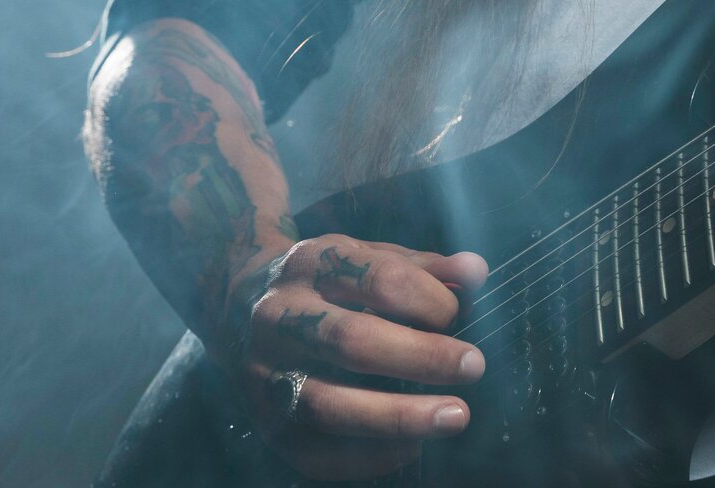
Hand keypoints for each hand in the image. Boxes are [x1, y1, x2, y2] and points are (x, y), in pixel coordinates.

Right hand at [228, 233, 488, 480]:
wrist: (238, 303)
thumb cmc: (327, 283)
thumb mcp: (367, 258)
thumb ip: (424, 267)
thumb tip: (476, 272)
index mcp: (312, 265)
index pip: (377, 279)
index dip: (427, 298)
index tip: (458, 314)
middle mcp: (279, 317)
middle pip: (350, 341)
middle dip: (421, 357)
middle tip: (473, 366)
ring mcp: (264, 373)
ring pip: (326, 403)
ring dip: (398, 416)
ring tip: (455, 416)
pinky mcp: (261, 420)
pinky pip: (312, 451)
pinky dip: (366, 457)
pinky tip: (410, 448)